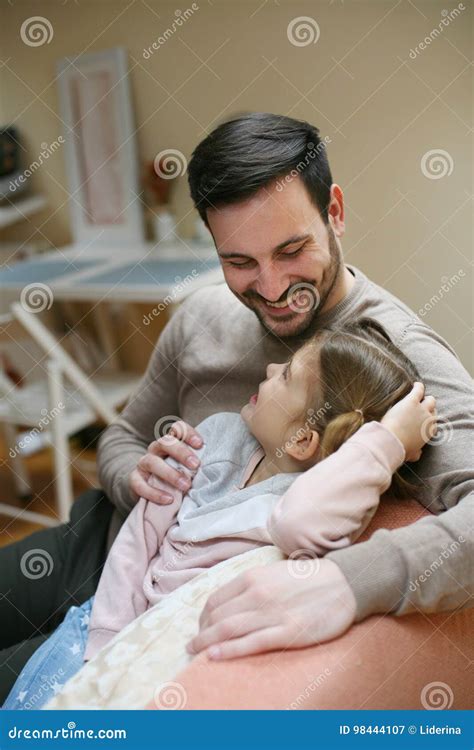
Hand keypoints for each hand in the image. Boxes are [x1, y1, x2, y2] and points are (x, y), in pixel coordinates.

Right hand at [129, 420, 202, 503]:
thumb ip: (197, 464)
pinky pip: (140, 484)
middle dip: (181, 452)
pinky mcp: (134, 480)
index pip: (177, 428)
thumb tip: (221, 469)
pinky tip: (169, 499)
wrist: (149, 491)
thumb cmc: (176, 476)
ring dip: (170, 473)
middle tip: (196, 465)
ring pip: (152, 461)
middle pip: (164, 442)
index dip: (188, 432)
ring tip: (186, 485)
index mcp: (171, 442)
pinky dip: (154, 492)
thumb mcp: (187, 467)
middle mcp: (156, 449)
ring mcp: (143, 464)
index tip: (200, 444)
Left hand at [186, 558, 356, 659]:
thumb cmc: (307, 579)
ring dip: (206, 643)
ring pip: (228, 630)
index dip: (202, 616)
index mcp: (253, 577)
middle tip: (194, 643)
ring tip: (195, 652)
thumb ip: (250, 585)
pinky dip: (228, 650)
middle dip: (201, 632)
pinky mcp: (287, 632)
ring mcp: (271, 614)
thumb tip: (228, 603)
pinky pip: (251, 643)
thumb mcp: (272, 572)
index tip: (200, 626)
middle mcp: (257, 594)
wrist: (343, 583)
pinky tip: (213, 656)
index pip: (215, 599)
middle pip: (217, 616)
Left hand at [381, 382, 436, 461]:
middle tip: (421, 407)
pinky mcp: (412, 401)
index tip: (423, 419)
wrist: (391, 441)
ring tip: (420, 394)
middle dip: (429, 408)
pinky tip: (416, 384)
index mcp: (429, 432)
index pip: (433, 424)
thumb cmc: (399, 449)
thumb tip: (418, 454)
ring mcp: (421, 410)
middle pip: (433, 410)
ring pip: (430, 400)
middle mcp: (429, 420)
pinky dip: (418, 387)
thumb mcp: (411, 455)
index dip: (428, 420)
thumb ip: (416, 453)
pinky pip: (419, 390)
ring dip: (426, 398)